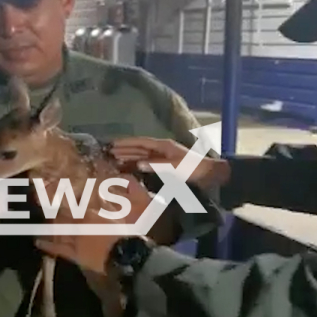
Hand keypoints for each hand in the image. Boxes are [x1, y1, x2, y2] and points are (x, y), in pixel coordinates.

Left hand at [35, 174, 150, 274]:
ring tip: (41, 218)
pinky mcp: (75, 254)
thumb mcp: (135, 203)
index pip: (73, 197)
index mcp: (92, 207)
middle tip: (41, 199)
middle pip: (61, 211)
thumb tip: (122, 176)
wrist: (130, 254)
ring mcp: (75, 237)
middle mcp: (79, 220)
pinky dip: (46, 244)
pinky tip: (37, 241)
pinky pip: (57, 249)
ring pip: (57, 228)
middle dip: (51, 206)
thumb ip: (127, 187)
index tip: (52, 185)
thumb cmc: (133, 229)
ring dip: (49, 223)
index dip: (62, 191)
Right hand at [110, 137, 230, 188]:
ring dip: (129, 156)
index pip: (141, 142)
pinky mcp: (165, 165)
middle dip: (125, 149)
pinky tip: (130, 166)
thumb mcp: (174, 166)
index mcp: (163, 145)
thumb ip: (155, 165)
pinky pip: (147, 162)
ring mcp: (163, 157)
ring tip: (115, 158)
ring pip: (142, 155)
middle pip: (139, 148)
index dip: (127, 142)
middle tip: (109, 151)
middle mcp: (161, 149)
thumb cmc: (191, 168)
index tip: (114, 143)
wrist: (207, 174)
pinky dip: (137, 163)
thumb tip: (137, 164)